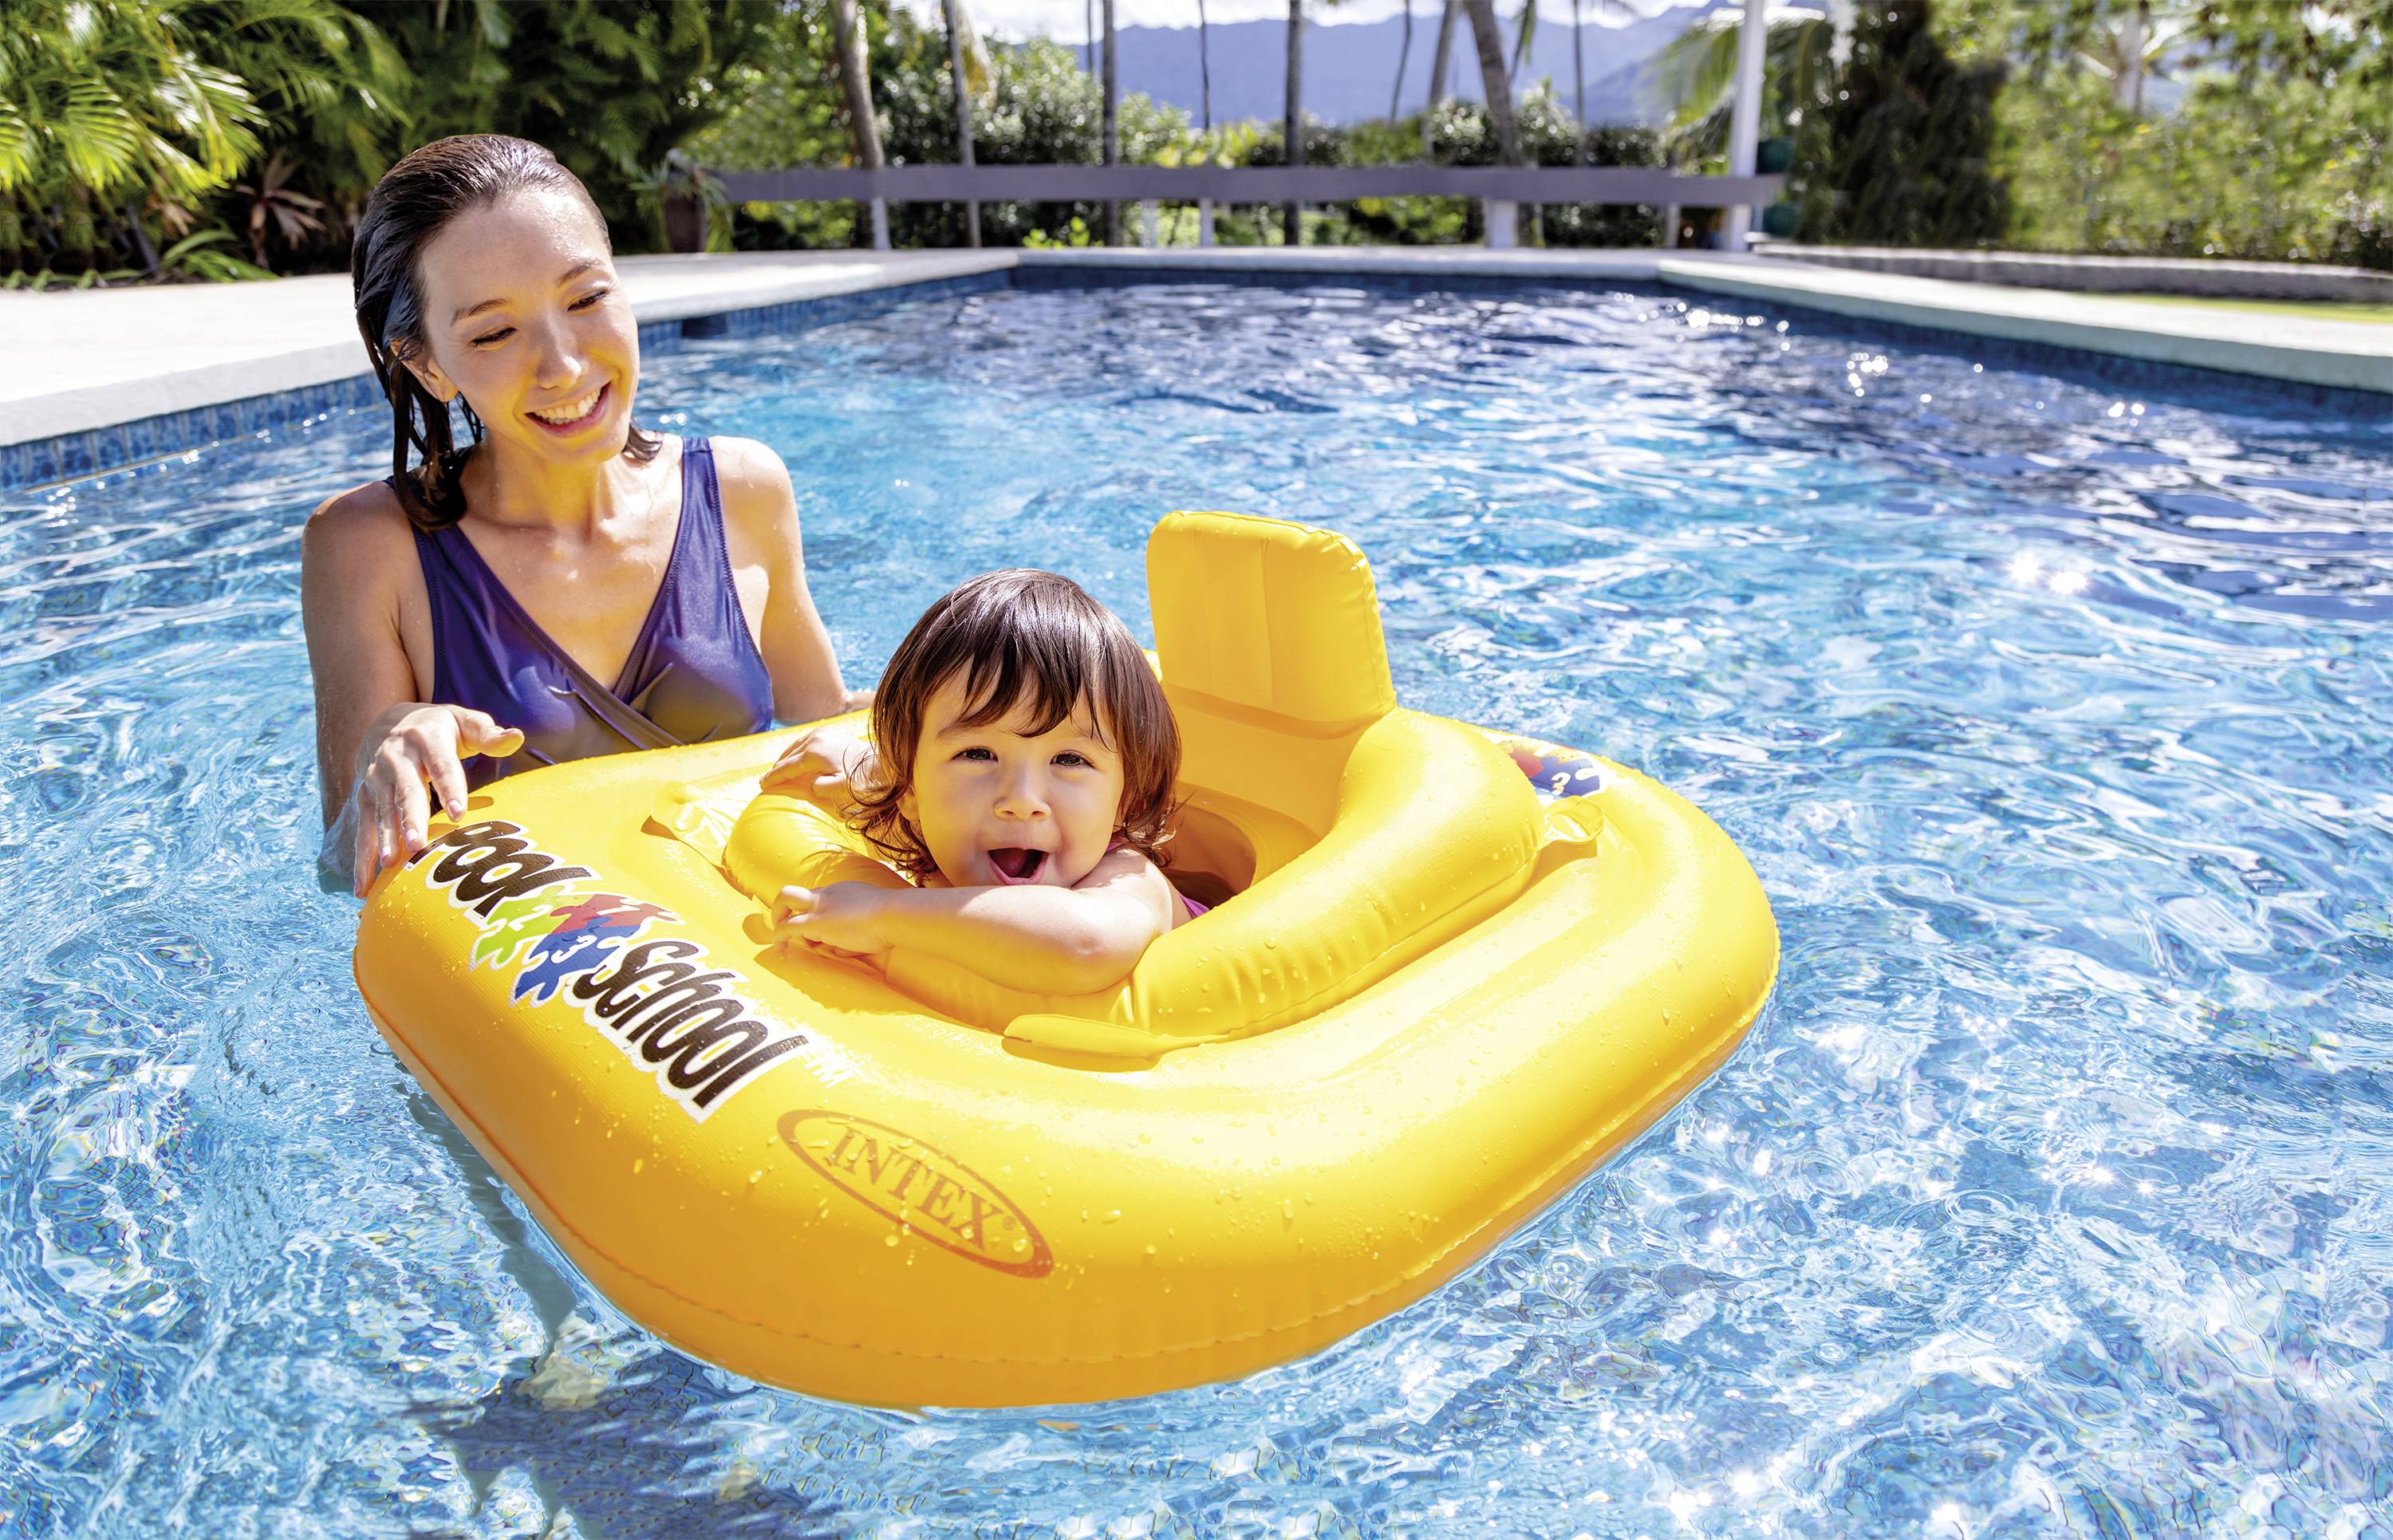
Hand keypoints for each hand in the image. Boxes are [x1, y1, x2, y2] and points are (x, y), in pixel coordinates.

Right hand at [350, 704, 524, 897]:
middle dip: (411, 818)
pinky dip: (361, 858)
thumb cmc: (441, 729)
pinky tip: (363, 887)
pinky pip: (363, 829)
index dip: (451, 788)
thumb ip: (489, 734)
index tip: (459, 813)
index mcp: (427, 740)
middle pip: (407, 791)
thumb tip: (516, 737)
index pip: (442, 765)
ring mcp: (376, 779)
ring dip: (385, 838)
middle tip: (418, 845)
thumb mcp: (465, 723)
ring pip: (381, 811)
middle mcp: (397, 758)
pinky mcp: (365, 798)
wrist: (389, 723)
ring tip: (390, 864)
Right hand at [760, 723, 868, 803]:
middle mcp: (814, 739)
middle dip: (776, 768)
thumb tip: (812, 785)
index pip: (786, 768)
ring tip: (777, 771)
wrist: (880, 761)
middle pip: (787, 755)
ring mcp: (821, 732)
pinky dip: (796, 750)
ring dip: (785, 758)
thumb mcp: (843, 787)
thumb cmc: (862, 779)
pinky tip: (794, 759)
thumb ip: (825, 788)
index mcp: (814, 754)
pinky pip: (804, 740)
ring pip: (794, 746)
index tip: (761, 785)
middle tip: (766, 780)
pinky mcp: (827, 730)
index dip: (773, 778)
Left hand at [772, 882, 890, 968]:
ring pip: (784, 898)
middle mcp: (827, 894)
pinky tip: (780, 950)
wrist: (893, 914)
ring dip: (778, 917)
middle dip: (783, 908)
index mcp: (843, 892)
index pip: (819, 898)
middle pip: (794, 891)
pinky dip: (778, 937)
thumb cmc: (892, 920)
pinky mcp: (816, 922)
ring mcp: (820, 906)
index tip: (818, 932)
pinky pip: (787, 927)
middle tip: (786, 926)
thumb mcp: (872, 924)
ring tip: (780, 940)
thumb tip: (836, 949)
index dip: (813, 914)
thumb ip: (852, 935)